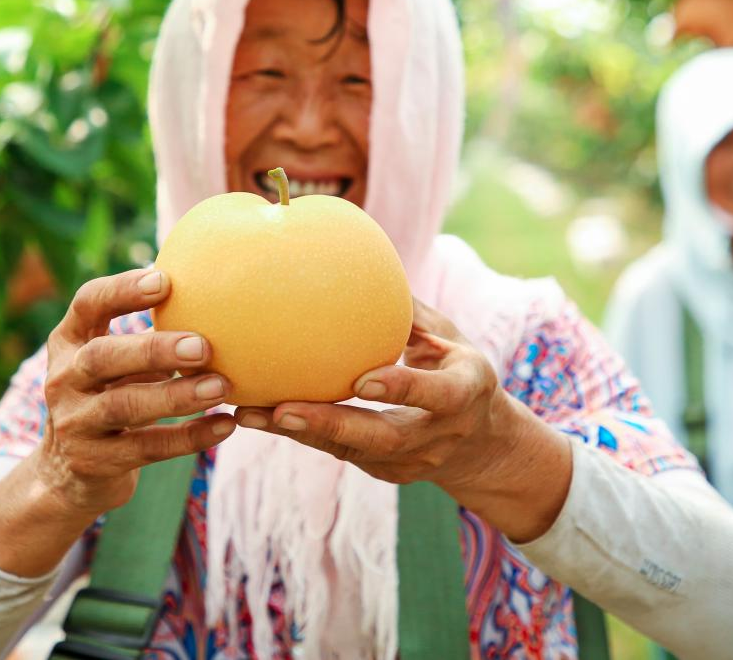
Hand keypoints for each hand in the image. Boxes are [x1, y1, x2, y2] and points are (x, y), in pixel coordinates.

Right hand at [35, 268, 236, 517]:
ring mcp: (74, 423)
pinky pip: (146, 448)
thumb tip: (216, 298)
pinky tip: (225, 425)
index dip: (122, 290)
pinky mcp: (94, 462)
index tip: (164, 281)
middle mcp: (64, 379)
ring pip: (124, 406)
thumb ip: (143, 337)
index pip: (87, 304)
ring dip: (176, 396)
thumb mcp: (110, 363)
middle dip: (153, 349)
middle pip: (102, 357)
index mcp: (69, 342)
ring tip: (221, 387)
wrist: (65, 473)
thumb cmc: (107, 397)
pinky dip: (189, 438)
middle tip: (203, 346)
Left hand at [233, 299, 571, 540]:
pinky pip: (339, 454)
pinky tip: (257, 417)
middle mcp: (439, 434)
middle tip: (281, 410)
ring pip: (352, 451)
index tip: (363, 382)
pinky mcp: (385, 472)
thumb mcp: (450, 339)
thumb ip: (411, 313)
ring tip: (249, 414)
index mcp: (464, 393)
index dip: (402, 389)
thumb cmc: (456, 369)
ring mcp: (412, 461)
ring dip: (299, 434)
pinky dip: (299, 436)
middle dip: (330, 426)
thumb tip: (361, 261)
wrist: (483, 444)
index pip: (436, 395)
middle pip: (383, 438)